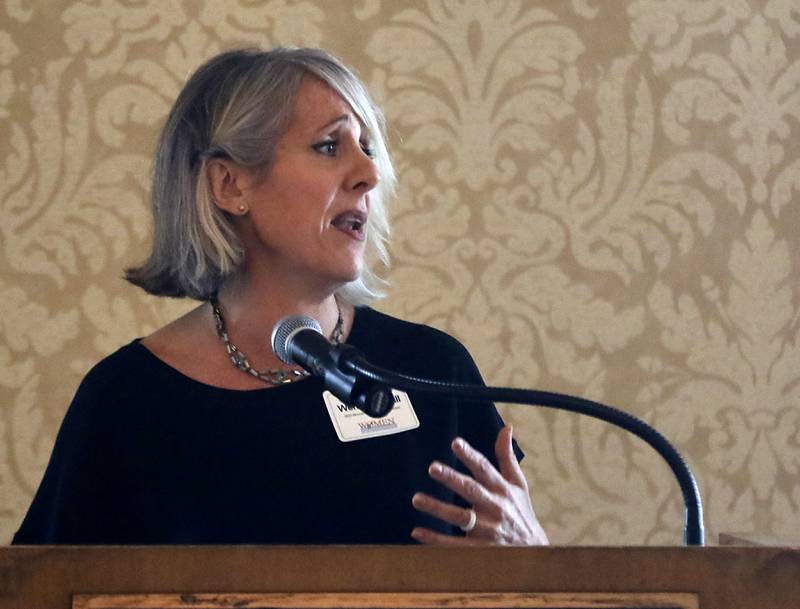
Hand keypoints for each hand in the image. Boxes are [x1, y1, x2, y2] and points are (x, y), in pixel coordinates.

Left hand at [411, 426, 547, 545]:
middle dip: (452, 479)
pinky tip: (418, 531)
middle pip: (471, 491)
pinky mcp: (479, 549)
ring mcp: (487, 530)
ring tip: (417, 499)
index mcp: (502, 490)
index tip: (456, 443)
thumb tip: (506, 429)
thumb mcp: (519, 484)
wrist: (534, 553)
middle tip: (433, 468)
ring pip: (459, 517)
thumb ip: (507, 457)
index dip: (470, 455)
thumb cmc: (522, 513)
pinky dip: (435, 539)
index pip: (485, 469)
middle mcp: (495, 508)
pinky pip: (454, 545)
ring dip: (438, 508)